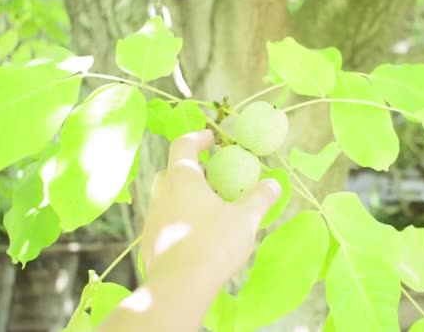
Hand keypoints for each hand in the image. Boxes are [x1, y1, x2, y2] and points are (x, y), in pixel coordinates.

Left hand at [140, 129, 280, 283]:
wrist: (180, 286)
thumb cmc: (214, 243)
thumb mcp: (245, 218)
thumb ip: (260, 198)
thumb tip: (273, 184)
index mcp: (181, 179)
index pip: (183, 145)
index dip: (197, 138)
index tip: (212, 139)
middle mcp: (161, 194)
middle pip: (171, 171)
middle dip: (190, 170)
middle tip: (212, 177)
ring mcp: (152, 220)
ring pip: (166, 199)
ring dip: (184, 197)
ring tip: (208, 209)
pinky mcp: (149, 244)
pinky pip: (164, 223)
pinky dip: (179, 221)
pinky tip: (197, 236)